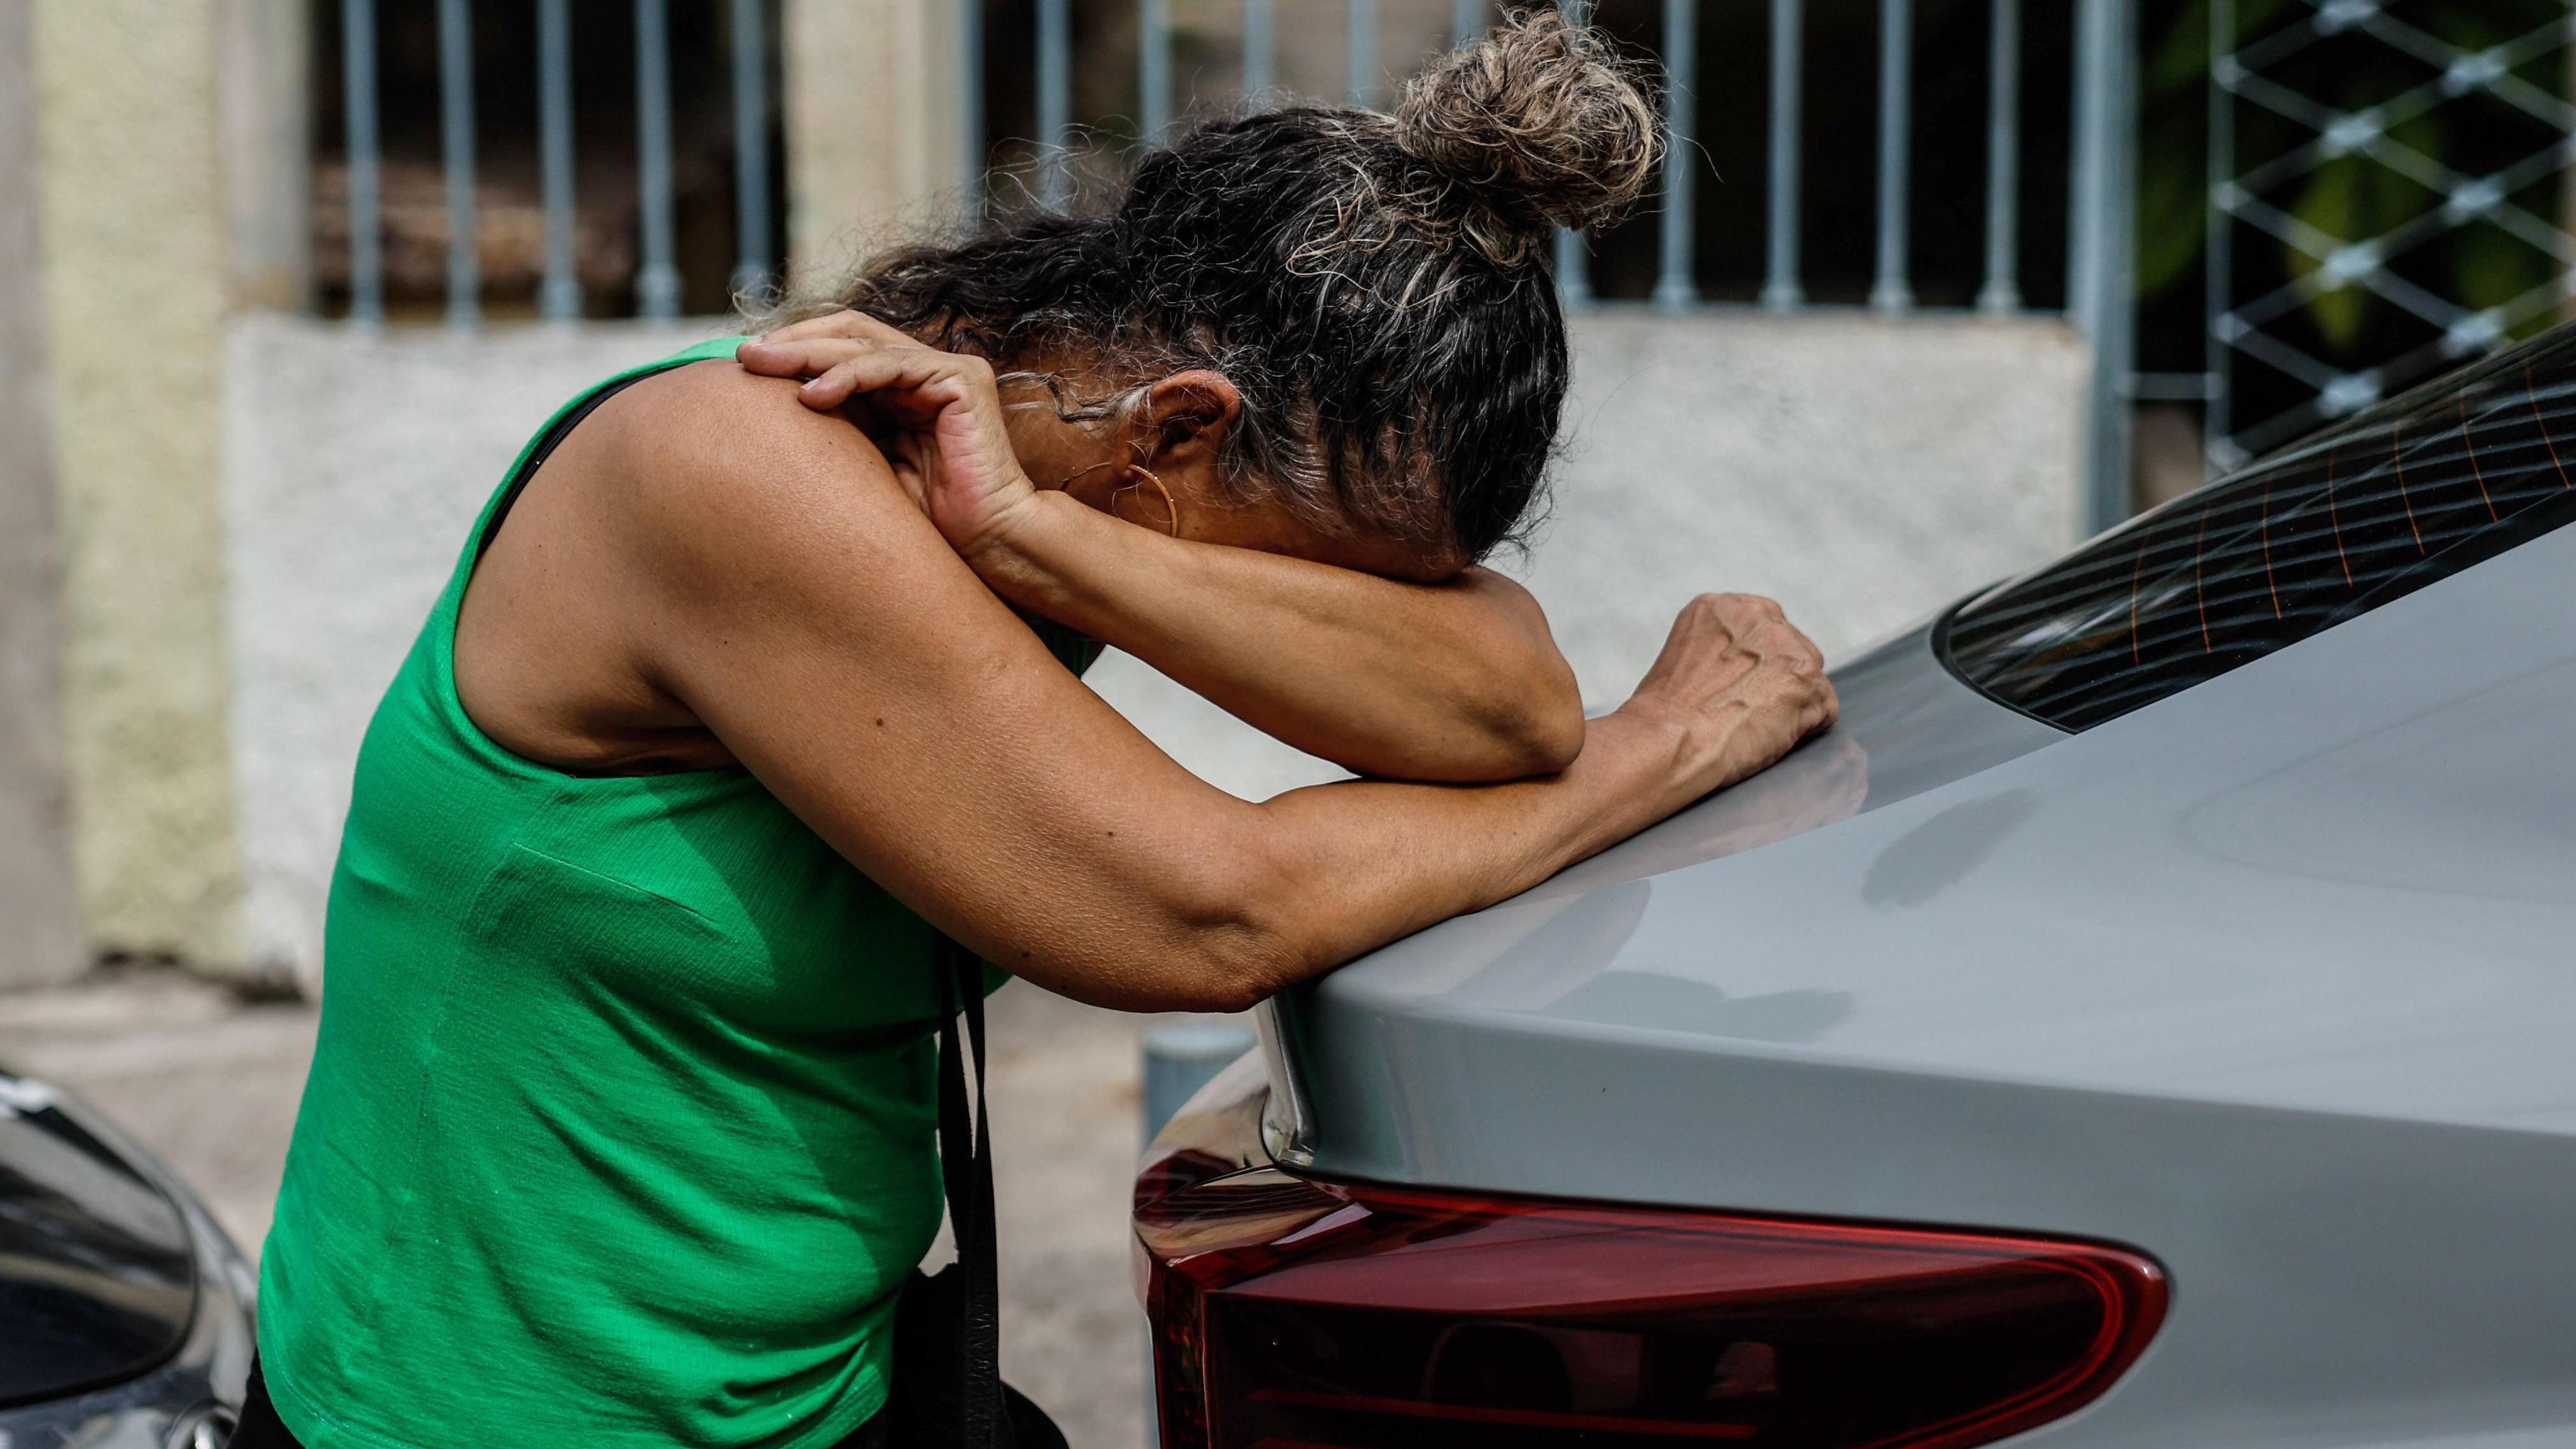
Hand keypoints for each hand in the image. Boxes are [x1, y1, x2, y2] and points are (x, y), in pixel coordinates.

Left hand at [737, 312, 1037, 558]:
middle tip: (743, 355)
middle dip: (792, 342)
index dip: (795, 349)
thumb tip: (773, 406)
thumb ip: (836, 429)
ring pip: (865, 343)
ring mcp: (946, 370)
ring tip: (761, 365)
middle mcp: (926, 371)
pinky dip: (848, 375)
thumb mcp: (864, 465)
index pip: (843, 346)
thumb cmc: (931, 521)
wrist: (988, 542)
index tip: (746, 366)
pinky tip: (812, 395)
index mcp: (904, 388)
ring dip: (808, 352)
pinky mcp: (962, 379)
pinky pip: (892, 365)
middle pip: (849, 333)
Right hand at [1616, 593, 1837, 800]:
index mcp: (1722, 606)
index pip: (1760, 629)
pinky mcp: (1809, 683)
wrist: (1671, 742)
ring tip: (1754, 726)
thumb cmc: (1666, 717)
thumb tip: (1750, 672)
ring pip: (1809, 677)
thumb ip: (1721, 648)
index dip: (1753, 665)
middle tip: (1746, 710)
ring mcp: (1788, 647)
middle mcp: (1759, 617)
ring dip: (1791, 704)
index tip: (1737, 687)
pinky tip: (1770, 737)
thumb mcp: (1684, 656)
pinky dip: (1805, 729)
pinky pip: (1824, 708)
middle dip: (1776, 680)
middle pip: (1789, 648)